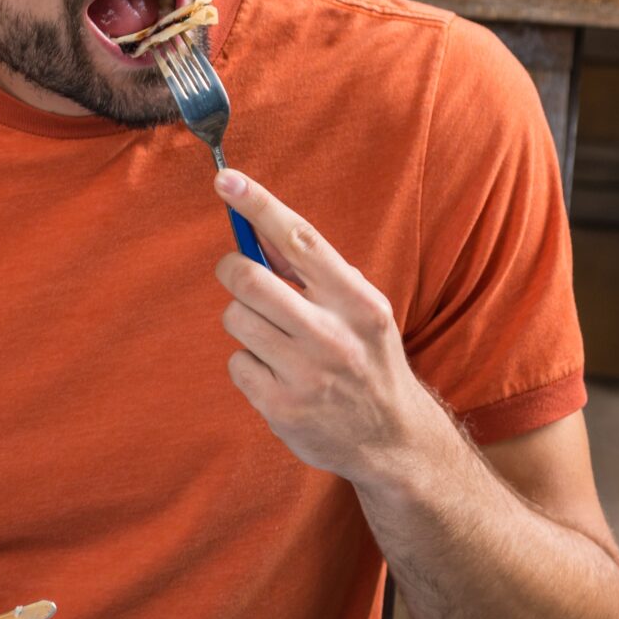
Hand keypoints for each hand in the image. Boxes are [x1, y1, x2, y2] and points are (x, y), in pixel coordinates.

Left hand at [214, 169, 445, 481]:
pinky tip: (277, 376)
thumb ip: (314, 272)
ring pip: (234, 319)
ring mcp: (306, 373)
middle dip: (232, 270)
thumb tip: (258, 224)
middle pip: (249, 279)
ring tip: (274, 339)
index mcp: (358, 301)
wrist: (391, 439)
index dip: (260, 206)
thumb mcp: (358, 310)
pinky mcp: (281, 406)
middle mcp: (334, 335)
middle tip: (239, 275)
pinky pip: (235, 362)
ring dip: (243, 322)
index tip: (227, 179)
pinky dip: (248, 364)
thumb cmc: (366, 359)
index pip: (300, 240)